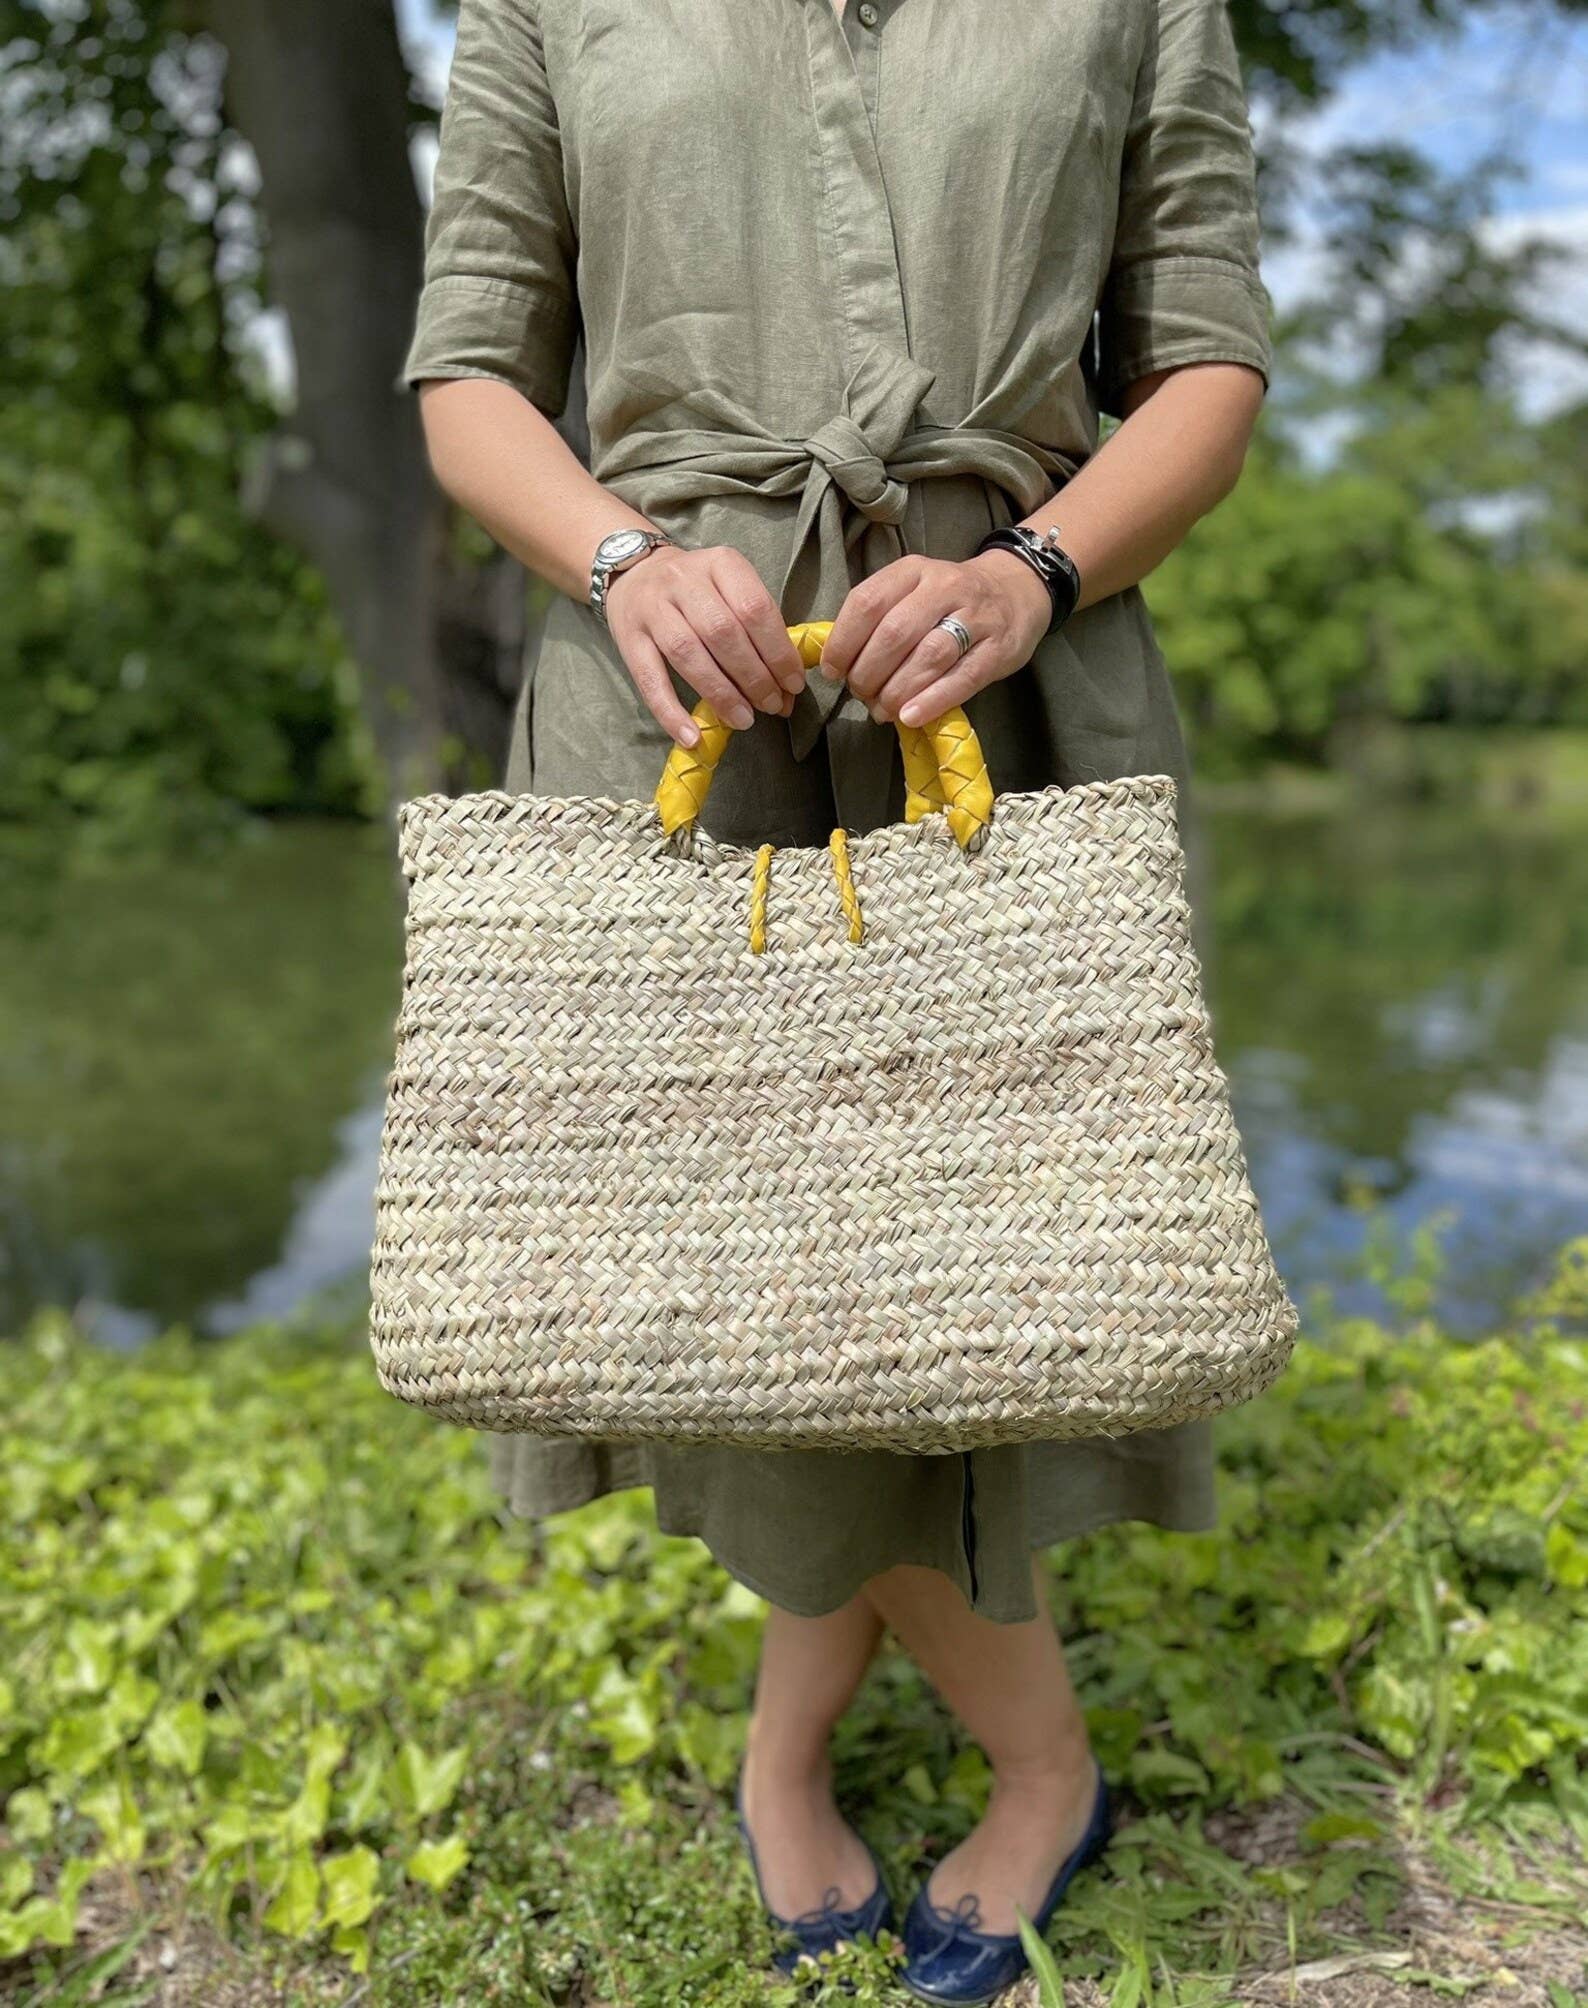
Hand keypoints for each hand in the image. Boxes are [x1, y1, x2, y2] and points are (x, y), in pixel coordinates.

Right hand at [604, 543, 805, 746]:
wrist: (634, 574)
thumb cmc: (698, 590)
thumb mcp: (731, 590)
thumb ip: (759, 632)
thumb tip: (787, 692)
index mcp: (721, 564)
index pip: (755, 608)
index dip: (778, 651)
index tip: (793, 685)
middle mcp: (684, 580)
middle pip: (723, 632)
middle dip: (753, 676)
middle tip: (772, 705)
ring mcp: (652, 608)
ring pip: (688, 653)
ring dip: (721, 693)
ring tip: (744, 720)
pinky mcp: (628, 638)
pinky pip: (650, 680)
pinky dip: (671, 712)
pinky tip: (691, 736)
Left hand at [817, 550, 1051, 726]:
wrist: (1017, 589)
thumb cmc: (950, 600)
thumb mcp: (912, 591)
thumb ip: (878, 619)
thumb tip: (838, 664)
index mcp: (913, 571)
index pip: (867, 602)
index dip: (843, 642)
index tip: (833, 671)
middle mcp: (944, 586)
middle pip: (895, 633)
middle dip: (868, 673)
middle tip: (861, 694)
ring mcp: (976, 616)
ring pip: (929, 656)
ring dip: (897, 690)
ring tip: (882, 710)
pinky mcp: (999, 648)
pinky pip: (963, 677)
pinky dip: (933, 700)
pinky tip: (910, 716)